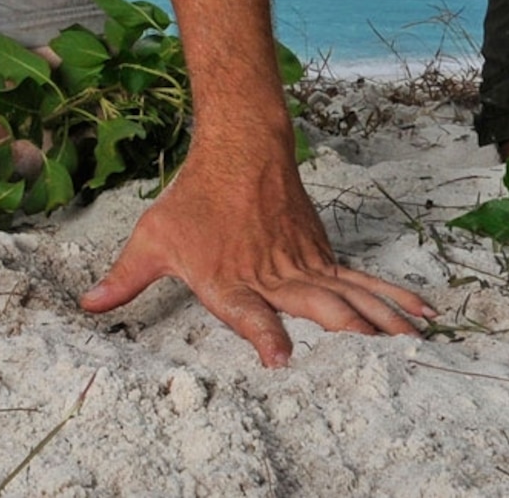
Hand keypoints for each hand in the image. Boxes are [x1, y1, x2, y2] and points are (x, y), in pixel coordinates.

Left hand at [78, 139, 431, 358]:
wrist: (241, 147)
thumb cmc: (194, 198)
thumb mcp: (153, 238)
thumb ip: (125, 278)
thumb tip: (86, 304)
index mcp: (231, 281)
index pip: (249, 314)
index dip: (264, 336)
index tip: (280, 358)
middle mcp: (273, 277)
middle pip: (317, 308)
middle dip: (348, 335)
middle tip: (380, 361)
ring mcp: (304, 265)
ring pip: (349, 296)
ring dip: (384, 320)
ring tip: (416, 343)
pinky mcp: (322, 256)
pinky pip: (362, 281)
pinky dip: (394, 296)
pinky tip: (421, 312)